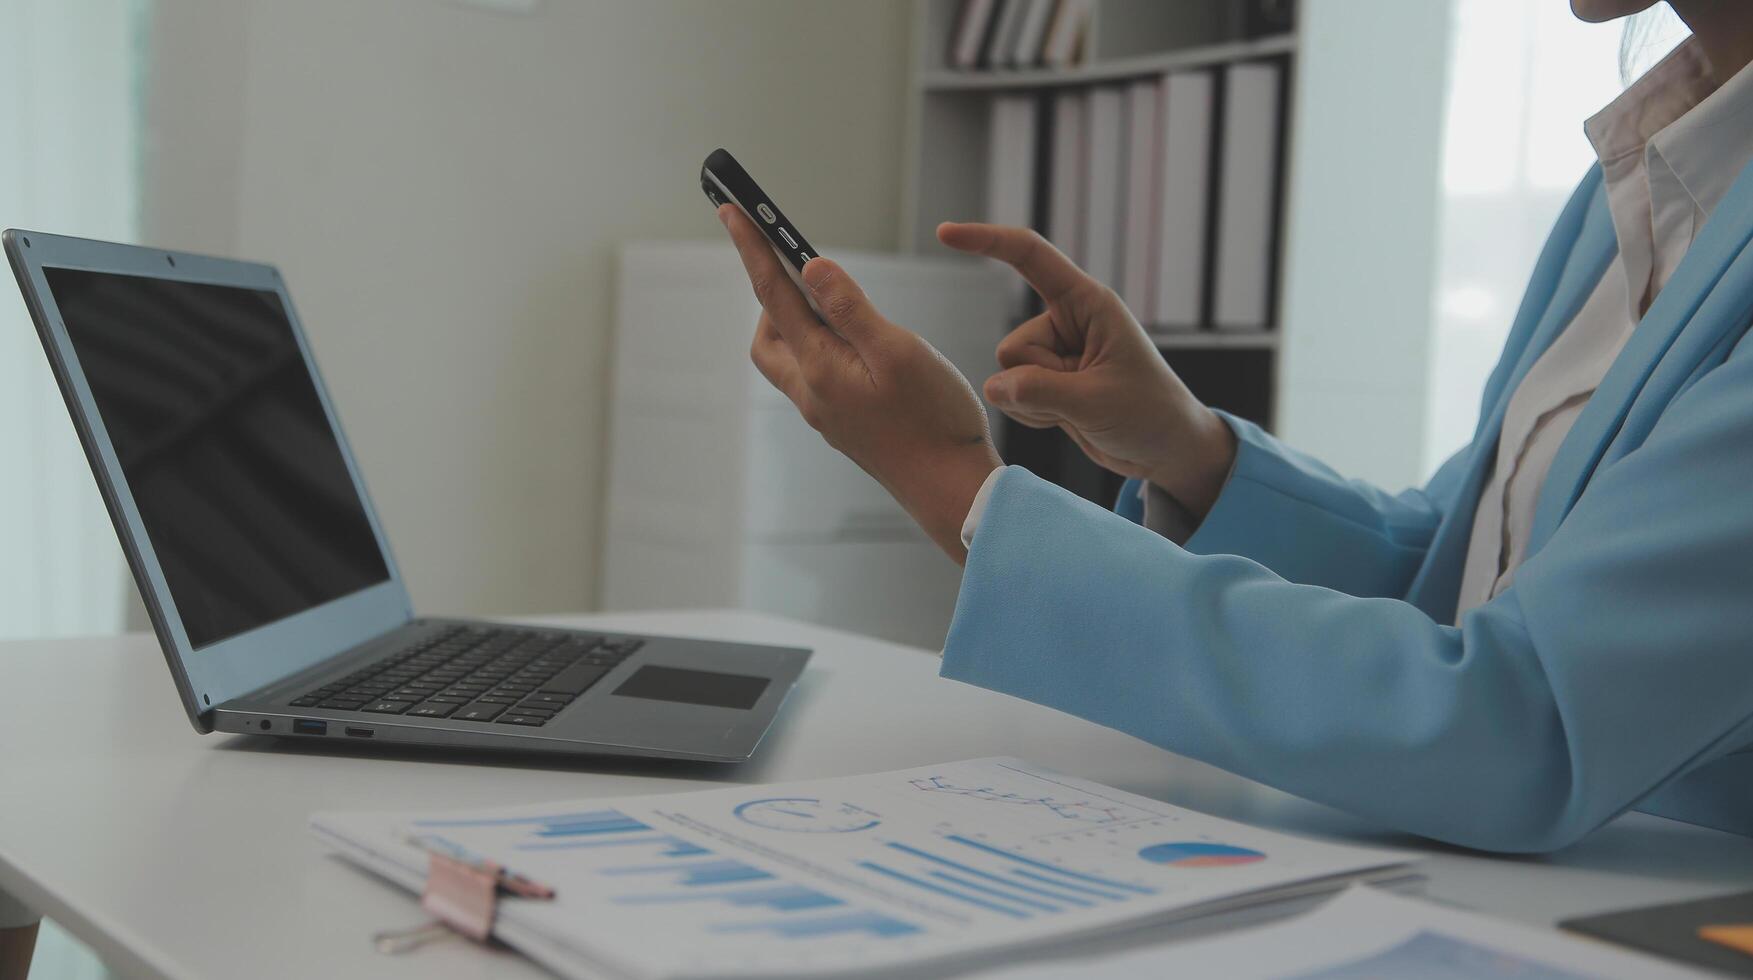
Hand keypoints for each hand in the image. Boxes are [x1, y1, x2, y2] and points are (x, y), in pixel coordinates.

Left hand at [718, 204, 1000, 563]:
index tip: (729, 208)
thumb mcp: (898, 352)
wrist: (950, 490)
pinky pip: (814, 379)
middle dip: (770, 295)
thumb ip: (852, 308)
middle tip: (791, 263)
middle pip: (767, 337)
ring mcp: (826, 413)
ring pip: (788, 361)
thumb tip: (813, 266)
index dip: (751, 247)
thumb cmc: (934, 421)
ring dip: (793, 325)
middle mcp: (812, 393)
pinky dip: (819, 349)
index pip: (773, 294)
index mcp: (820, 368)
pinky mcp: (844, 426)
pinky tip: (855, 346)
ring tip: (831, 303)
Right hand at [937, 223, 1235, 517]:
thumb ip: (1039, 390)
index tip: (944, 233)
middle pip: (1012, 347)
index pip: (1030, 257)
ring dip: (1036, 403)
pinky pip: (1011, 397)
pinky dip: (1033, 416)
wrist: (1167, 450)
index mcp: (1088, 304)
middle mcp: (1067, 322)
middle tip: (1086, 397)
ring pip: (1008, 375)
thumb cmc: (1149, 414)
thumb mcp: (1096, 402)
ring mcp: (1054, 354)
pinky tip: (1069, 420)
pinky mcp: (1047, 383)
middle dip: (1036, 382)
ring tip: (1082, 410)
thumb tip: (993, 386)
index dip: (986, 241)